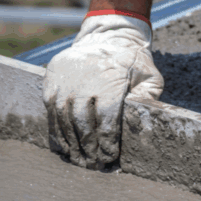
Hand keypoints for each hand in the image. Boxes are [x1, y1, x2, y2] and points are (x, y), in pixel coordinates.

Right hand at [43, 14, 163, 168]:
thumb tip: (145, 122)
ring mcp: (65, 80)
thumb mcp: (149, 76)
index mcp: (109, 82)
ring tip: (78, 160)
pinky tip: (64, 145)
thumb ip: (149, 98)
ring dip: (71, 142)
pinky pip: (50, 109)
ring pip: (63, 118)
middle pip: (82, 123)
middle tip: (93, 165)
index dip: (107, 142)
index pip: (106, 120)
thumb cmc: (132, 62)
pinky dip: (56, 129)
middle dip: (88, 147)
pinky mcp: (51, 79)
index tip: (109, 157)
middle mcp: (84, 82)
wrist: (107, 35)